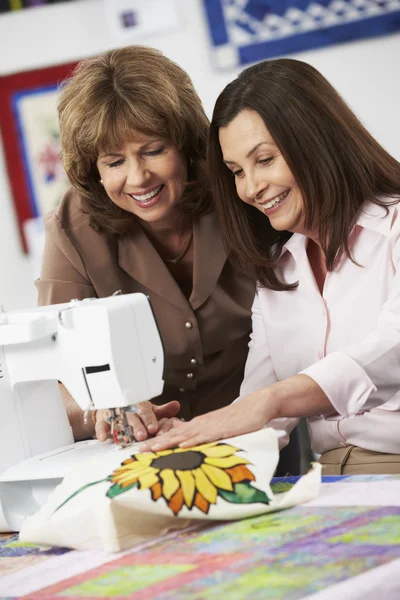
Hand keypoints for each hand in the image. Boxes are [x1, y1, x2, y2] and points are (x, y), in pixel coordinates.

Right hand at [95, 400, 179, 441]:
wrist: (113, 408)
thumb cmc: (135, 411)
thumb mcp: (149, 410)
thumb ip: (162, 411)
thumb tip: (177, 405)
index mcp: (140, 407)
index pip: (146, 412)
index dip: (150, 420)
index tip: (154, 428)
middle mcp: (128, 410)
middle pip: (132, 418)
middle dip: (137, 427)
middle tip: (142, 435)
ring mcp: (115, 415)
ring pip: (118, 422)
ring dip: (121, 430)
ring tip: (125, 439)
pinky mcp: (104, 421)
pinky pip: (102, 425)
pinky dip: (102, 431)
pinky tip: (103, 437)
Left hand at [139, 390, 270, 450]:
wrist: (255, 407)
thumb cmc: (237, 420)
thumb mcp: (216, 428)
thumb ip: (204, 436)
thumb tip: (191, 446)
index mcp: (197, 425)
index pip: (173, 434)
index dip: (157, 441)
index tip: (142, 448)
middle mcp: (199, 424)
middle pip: (173, 434)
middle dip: (155, 443)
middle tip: (138, 451)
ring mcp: (209, 426)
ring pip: (184, 435)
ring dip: (167, 443)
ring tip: (152, 449)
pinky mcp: (221, 430)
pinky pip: (204, 435)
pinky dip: (192, 440)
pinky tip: (181, 445)